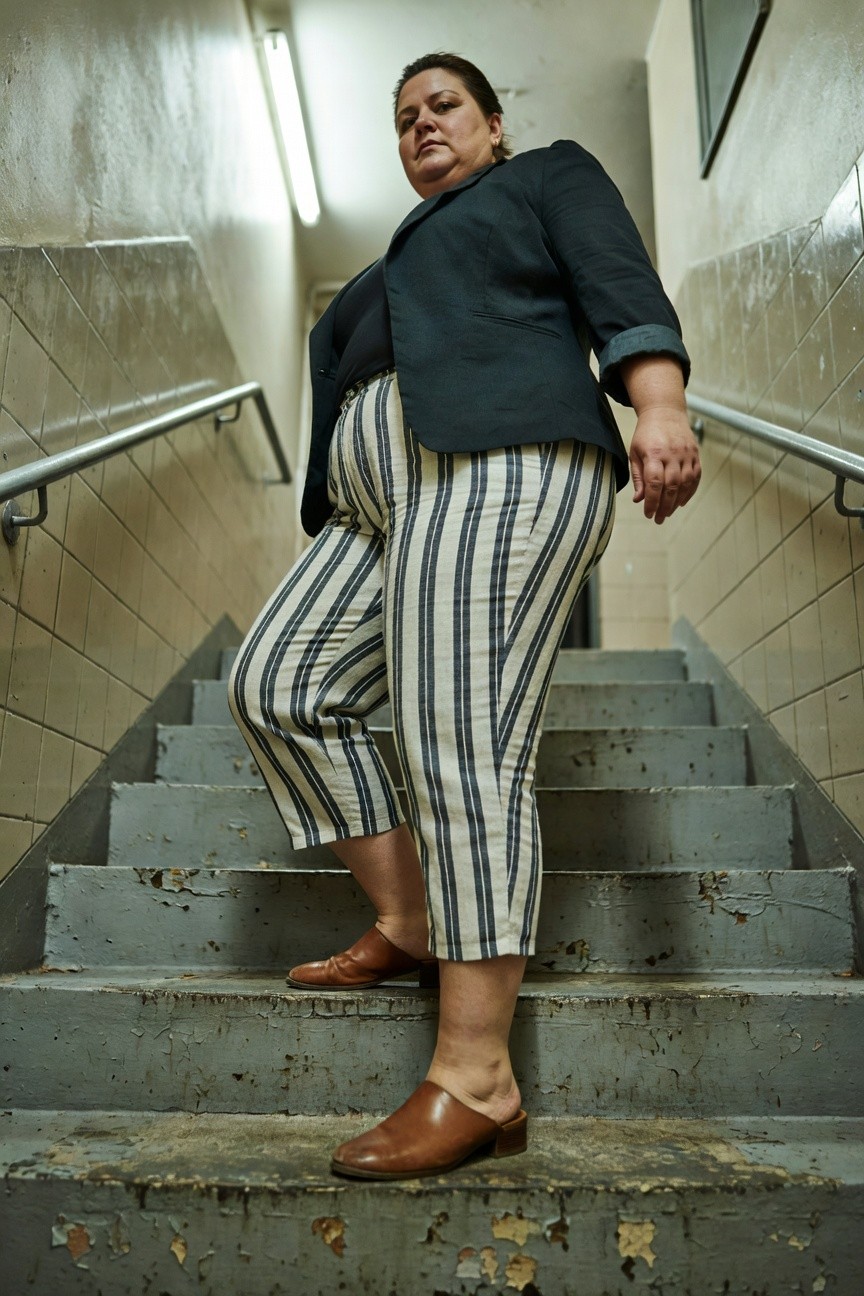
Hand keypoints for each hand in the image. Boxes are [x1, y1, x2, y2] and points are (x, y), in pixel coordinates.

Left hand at [619, 355, 700, 524]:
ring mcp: (686, 454)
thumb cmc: (646, 434)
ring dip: (677, 502)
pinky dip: (689, 492)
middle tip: (658, 518)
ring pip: (685, 483)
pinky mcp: (695, 454)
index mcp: (653, 453)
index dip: (652, 501)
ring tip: (667, 512)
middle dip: (664, 506)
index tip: (648, 514)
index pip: (654, 483)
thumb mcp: (635, 453)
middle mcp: (672, 454)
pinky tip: (680, 502)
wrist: (665, 412)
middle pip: (671, 486)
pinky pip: (695, 477)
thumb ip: (638, 477)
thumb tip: (639, 499)